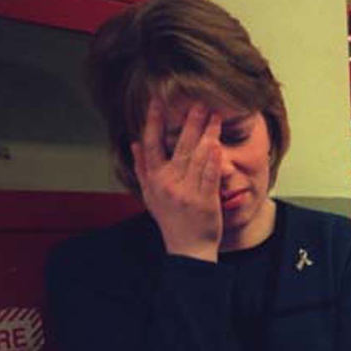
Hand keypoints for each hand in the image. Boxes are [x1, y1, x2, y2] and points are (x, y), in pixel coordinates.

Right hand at [132, 99, 223, 261]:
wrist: (187, 248)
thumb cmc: (170, 220)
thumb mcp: (149, 195)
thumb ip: (142, 168)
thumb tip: (134, 143)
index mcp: (154, 179)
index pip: (152, 145)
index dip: (153, 122)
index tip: (157, 102)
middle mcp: (169, 183)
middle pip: (179, 147)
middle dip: (189, 123)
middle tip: (199, 103)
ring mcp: (187, 192)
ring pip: (197, 157)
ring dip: (207, 135)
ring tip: (214, 117)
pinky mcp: (205, 201)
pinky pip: (209, 176)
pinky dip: (212, 160)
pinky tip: (216, 144)